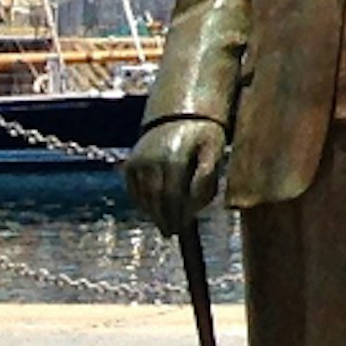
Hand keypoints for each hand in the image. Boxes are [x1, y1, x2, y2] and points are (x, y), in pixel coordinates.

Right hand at [123, 119, 224, 235]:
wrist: (178, 114)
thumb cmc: (203, 133)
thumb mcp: (215, 148)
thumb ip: (207, 175)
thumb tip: (195, 204)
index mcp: (173, 158)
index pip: (172, 196)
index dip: (176, 214)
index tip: (181, 229)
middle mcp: (151, 160)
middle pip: (156, 199)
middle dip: (164, 218)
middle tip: (171, 232)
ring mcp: (137, 161)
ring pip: (143, 196)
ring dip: (152, 213)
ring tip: (164, 224)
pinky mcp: (130, 163)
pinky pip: (133, 189)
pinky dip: (142, 202)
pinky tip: (152, 210)